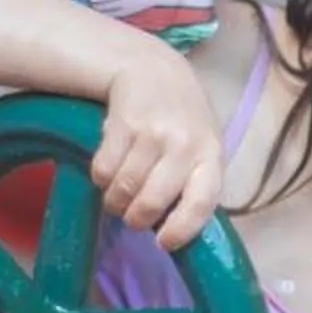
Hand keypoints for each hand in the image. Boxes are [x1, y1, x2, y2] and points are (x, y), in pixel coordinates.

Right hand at [96, 41, 224, 249]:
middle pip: (151, 202)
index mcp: (210, 155)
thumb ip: (193, 182)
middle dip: (136, 218)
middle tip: (132, 217)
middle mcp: (184, 144)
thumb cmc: (181, 120)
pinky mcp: (122, 124)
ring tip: (119, 193)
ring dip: (115, 201)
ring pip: (123, 189)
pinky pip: (102, 170)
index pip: (201, 202)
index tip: (163, 243)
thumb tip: (173, 229)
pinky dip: (101, 179)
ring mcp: (152, 133)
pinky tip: (110, 168)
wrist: (152, 69)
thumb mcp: (200, 146)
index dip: (181, 229)